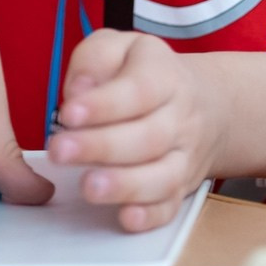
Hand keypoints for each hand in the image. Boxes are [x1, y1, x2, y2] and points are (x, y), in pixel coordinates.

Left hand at [46, 31, 226, 231]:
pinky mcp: (180, 188)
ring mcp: (183, 157)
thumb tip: (78, 90)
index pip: (139, 90)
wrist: (205, 103)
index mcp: (165, 76)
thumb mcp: (122, 47)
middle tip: (59, 151)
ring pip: (162, 177)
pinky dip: (150, 217)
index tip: (69, 113)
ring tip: (88, 187)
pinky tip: (126, 217)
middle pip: (148, 137)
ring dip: (124, 185)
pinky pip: (171, 207)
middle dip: (101, 147)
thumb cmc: (147, 74)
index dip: (104, 104)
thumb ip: (95, 59)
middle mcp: (180, 118)